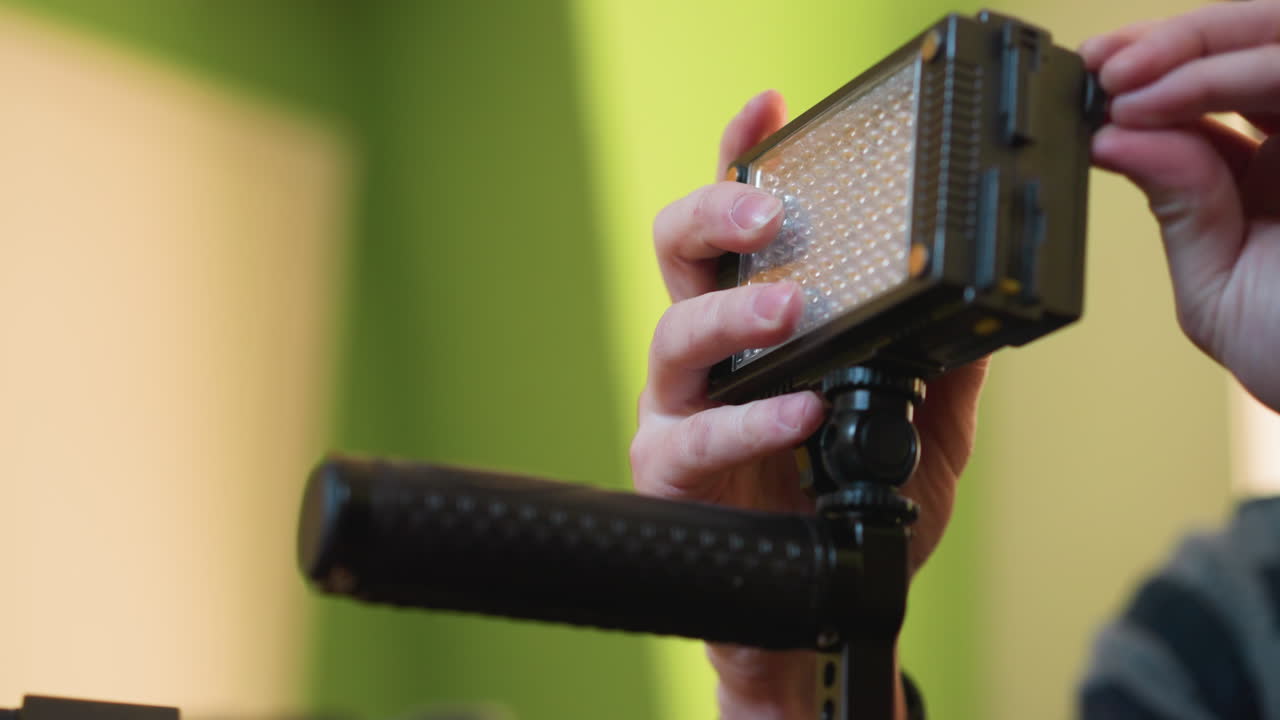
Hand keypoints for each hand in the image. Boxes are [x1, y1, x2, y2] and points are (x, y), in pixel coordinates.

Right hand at [630, 90, 986, 718]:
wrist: (815, 613)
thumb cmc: (847, 512)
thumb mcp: (923, 432)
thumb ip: (941, 366)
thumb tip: (982, 305)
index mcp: (758, 325)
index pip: (741, 230)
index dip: (742, 162)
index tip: (769, 108)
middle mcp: (707, 355)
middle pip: (679, 254)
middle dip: (717, 215)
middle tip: (772, 213)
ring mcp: (678, 409)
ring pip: (672, 333)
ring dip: (733, 315)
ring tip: (792, 310)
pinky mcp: (667, 471)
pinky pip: (695, 434)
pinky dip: (748, 417)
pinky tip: (800, 410)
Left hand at [1083, 1, 1279, 410]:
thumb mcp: (1218, 288)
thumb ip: (1176, 209)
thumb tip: (1113, 140)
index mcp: (1275, 168)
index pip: (1217, 88)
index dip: (1155, 71)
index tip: (1091, 77)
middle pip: (1252, 43)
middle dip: (1169, 43)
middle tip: (1101, 65)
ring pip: (1278, 39)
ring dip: (1194, 47)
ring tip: (1121, 82)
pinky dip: (1234, 74)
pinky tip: (1168, 100)